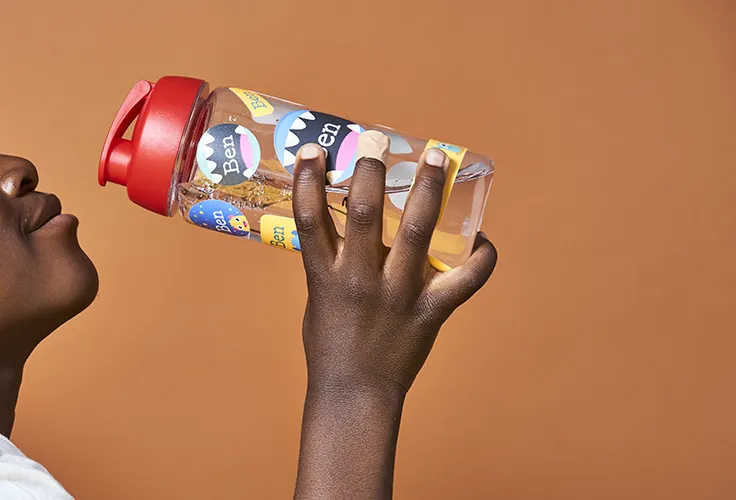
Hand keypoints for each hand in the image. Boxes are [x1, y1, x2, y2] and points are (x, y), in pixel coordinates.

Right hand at [291, 132, 497, 396]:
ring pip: (414, 231)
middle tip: (375, 138)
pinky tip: (483, 237)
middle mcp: (359, 279)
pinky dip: (482, 257)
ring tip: (434, 156)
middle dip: (369, 168)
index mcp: (324, 275)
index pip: (309, 216)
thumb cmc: (332, 345)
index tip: (313, 148)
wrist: (354, 395)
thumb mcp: (319, 297)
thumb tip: (342, 224)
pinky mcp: (430, 311)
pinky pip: (465, 280)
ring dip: (426, 189)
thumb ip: (330, 260)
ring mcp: (397, 294)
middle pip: (361, 212)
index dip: (308, 179)